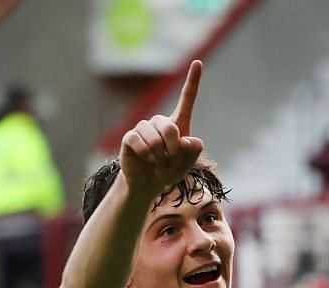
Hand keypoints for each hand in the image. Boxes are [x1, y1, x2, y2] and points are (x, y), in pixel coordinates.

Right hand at [118, 59, 204, 201]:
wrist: (147, 183)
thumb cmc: (168, 170)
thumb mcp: (186, 164)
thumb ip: (192, 152)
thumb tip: (190, 141)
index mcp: (178, 124)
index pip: (187, 99)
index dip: (192, 82)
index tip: (197, 63)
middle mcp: (160, 121)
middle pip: (171, 128)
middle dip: (173, 150)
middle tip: (170, 161)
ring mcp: (144, 127)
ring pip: (155, 138)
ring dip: (160, 157)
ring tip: (158, 163)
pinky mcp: (130, 136)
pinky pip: (140, 142)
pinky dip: (147, 155)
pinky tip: (146, 159)